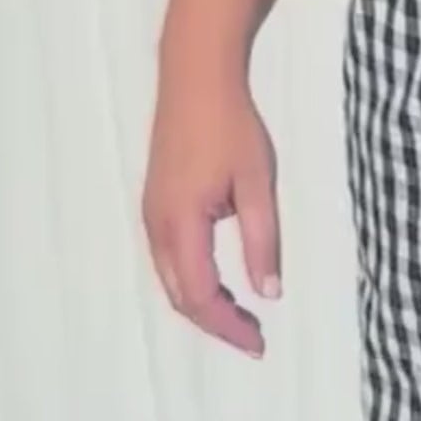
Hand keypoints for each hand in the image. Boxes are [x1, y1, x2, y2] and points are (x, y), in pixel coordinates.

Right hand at [143, 61, 280, 357]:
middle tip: (254, 337)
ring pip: (172, 280)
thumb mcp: (256, 184)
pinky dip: (193, 281)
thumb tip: (269, 292)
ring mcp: (151, 214)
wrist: (195, 77)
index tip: (259, 343)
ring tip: (242, 316)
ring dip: (204, 304)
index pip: (202, 296)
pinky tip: (221, 282)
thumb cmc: (231, 125)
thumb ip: (262, 241)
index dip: (229, 327)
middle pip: (181, 296)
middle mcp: (157, 226)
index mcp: (182, 224)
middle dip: (216, 323)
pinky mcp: (155, 203)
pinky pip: (169, 259)